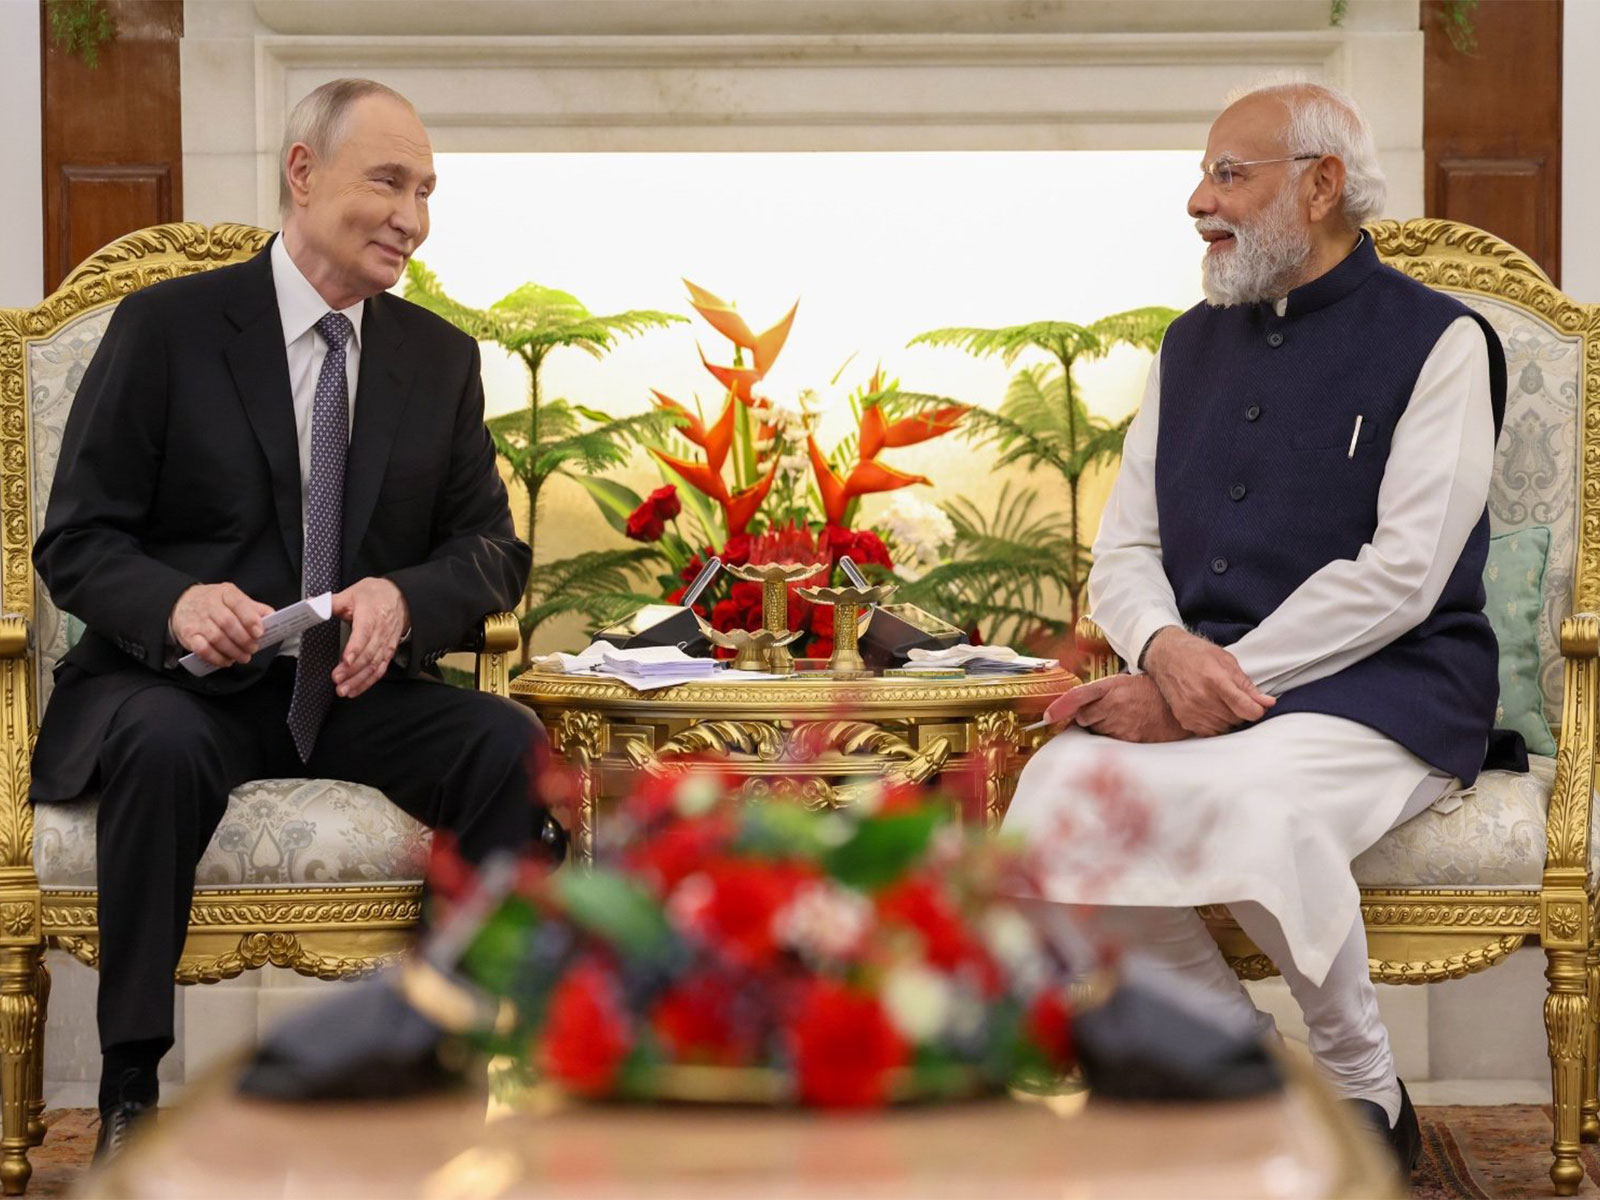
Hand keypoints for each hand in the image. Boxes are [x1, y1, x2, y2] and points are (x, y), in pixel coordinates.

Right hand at [170, 583, 273, 668]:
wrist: (182, 602)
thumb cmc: (215, 603)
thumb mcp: (234, 598)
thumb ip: (254, 608)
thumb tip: (272, 618)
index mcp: (225, 593)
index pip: (238, 603)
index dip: (250, 619)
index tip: (259, 632)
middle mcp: (209, 604)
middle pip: (228, 623)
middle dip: (244, 639)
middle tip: (253, 648)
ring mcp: (197, 620)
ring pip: (216, 637)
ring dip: (233, 651)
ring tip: (244, 657)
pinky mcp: (188, 635)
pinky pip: (202, 649)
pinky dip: (216, 658)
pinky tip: (226, 661)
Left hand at [330, 577, 409, 698]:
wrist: (399, 596)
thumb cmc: (374, 595)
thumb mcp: (351, 593)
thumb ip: (330, 603)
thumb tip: (310, 606)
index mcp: (371, 615)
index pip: (364, 634)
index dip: (355, 649)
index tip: (344, 660)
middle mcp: (381, 631)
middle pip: (369, 654)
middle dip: (353, 670)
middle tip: (336, 679)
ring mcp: (386, 643)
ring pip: (375, 665)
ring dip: (359, 680)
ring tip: (343, 690)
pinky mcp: (388, 652)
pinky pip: (380, 670)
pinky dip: (368, 682)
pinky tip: (355, 690)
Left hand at [1048, 676, 1191, 742]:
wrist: (1178, 707)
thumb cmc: (1150, 692)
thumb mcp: (1124, 682)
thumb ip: (1101, 693)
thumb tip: (1078, 709)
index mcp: (1111, 686)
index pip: (1078, 696)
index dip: (1060, 707)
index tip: (1047, 717)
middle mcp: (1114, 704)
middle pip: (1084, 718)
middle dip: (1090, 717)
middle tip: (1109, 712)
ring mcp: (1121, 723)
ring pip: (1096, 731)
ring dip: (1102, 728)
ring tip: (1124, 719)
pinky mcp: (1130, 740)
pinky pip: (1110, 742)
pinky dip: (1114, 739)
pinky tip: (1130, 728)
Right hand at [1142, 627, 1273, 735]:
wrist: (1166, 656)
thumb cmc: (1198, 655)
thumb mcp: (1227, 662)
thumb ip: (1247, 685)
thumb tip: (1268, 703)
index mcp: (1216, 680)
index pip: (1246, 708)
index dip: (1257, 710)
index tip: (1258, 706)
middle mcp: (1202, 698)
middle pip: (1237, 719)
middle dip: (1242, 711)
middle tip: (1237, 699)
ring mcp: (1191, 710)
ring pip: (1225, 727)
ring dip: (1229, 719)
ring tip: (1222, 702)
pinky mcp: (1184, 718)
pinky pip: (1210, 732)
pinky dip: (1216, 724)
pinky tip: (1212, 710)